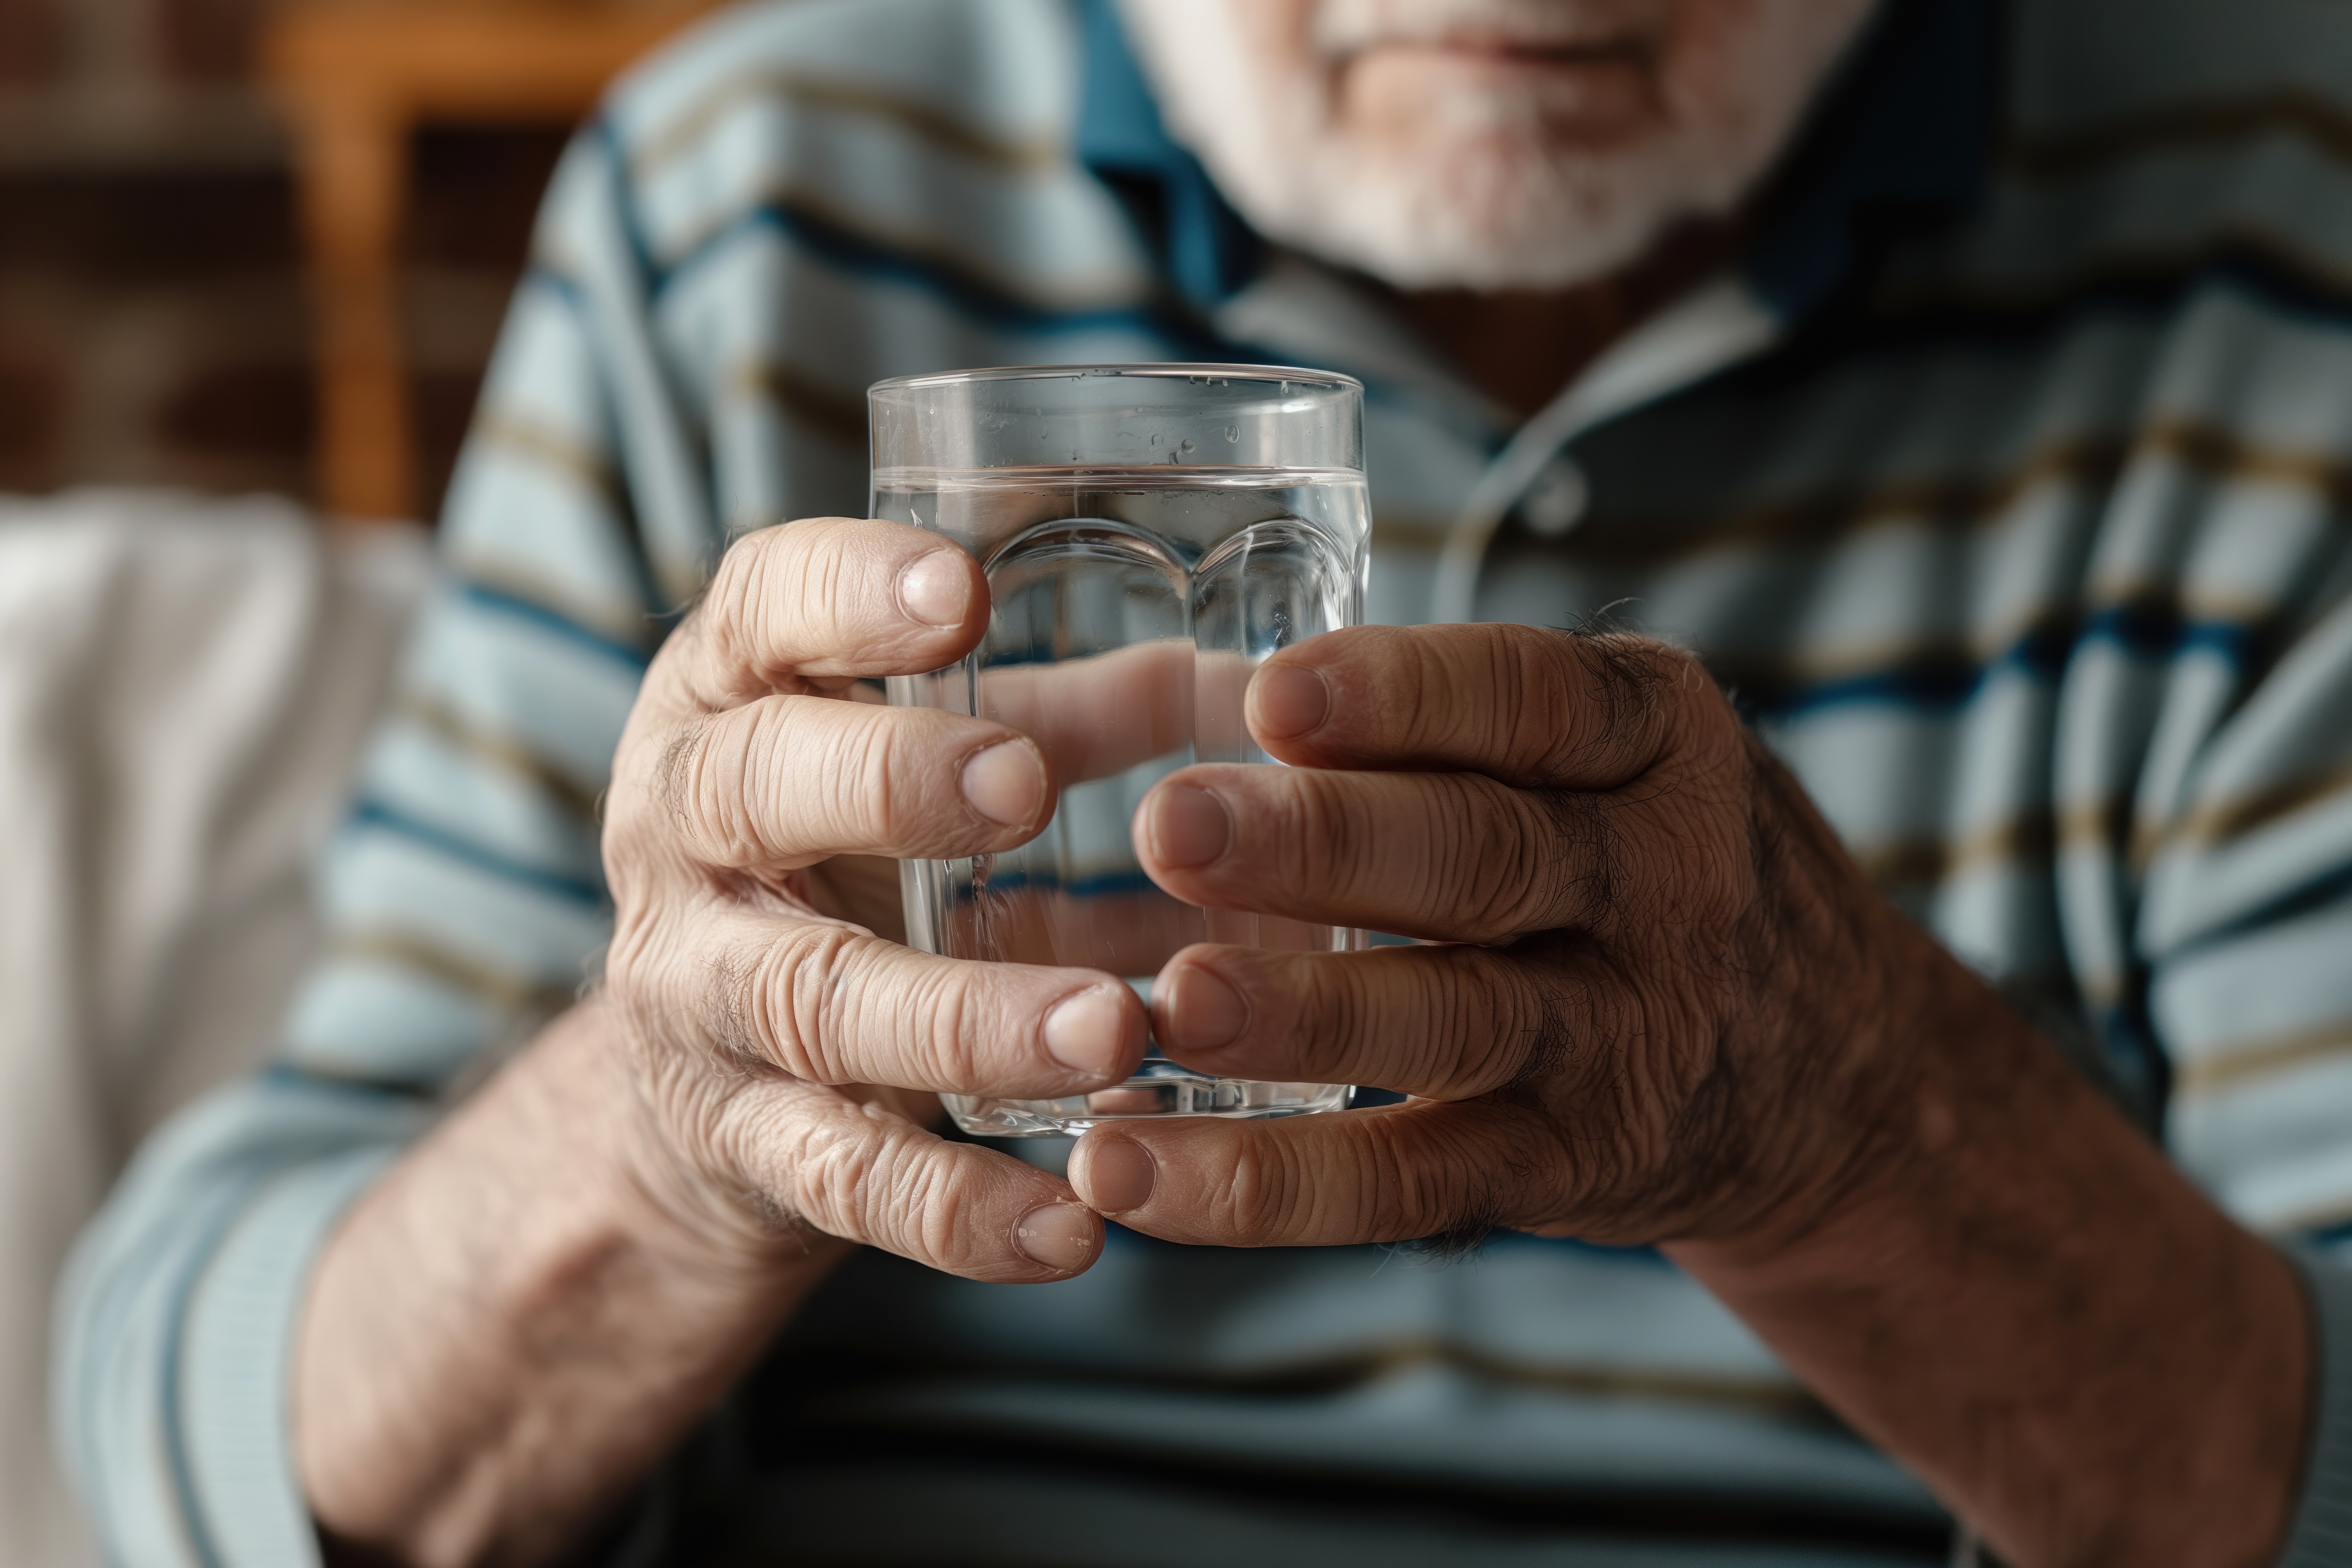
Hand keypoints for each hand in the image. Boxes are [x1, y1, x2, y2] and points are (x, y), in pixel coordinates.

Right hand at [601, 518, 1150, 1280]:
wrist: (693, 1078)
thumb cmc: (841, 865)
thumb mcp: (921, 764)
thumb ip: (1062, 717)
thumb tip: (1249, 676)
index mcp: (732, 700)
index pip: (758, 608)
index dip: (848, 596)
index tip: (963, 592)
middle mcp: (686, 832)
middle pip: (754, 785)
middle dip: (890, 782)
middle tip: (1026, 790)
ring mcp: (698, 994)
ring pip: (814, 998)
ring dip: (966, 1019)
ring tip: (1112, 1030)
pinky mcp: (738, 1140)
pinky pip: (842, 1177)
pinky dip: (956, 1211)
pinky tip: (1071, 1225)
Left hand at [1068, 621, 1933, 1249]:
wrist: (1839, 1072)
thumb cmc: (1656, 863)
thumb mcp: (1622, 756)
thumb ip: (1471, 721)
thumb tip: (1214, 682)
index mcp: (1657, 746)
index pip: (1531, 700)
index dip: (1401, 697)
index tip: (1268, 693)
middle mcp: (1657, 885)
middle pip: (1480, 858)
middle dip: (1319, 845)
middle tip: (1169, 826)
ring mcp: (1619, 1037)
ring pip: (1445, 1022)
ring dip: (1297, 1018)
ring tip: (1166, 1007)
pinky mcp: (1567, 1167)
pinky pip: (1405, 1183)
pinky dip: (1265, 1186)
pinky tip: (1135, 1175)